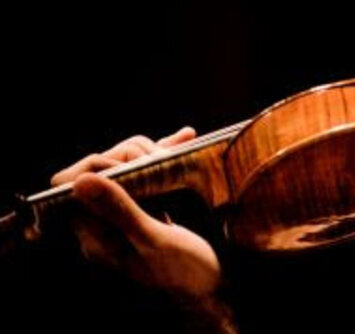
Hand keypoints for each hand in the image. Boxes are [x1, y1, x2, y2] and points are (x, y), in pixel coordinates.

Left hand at [50, 127, 221, 300]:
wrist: (214, 285)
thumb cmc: (184, 270)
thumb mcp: (153, 240)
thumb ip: (119, 210)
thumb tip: (81, 181)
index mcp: (94, 235)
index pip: (71, 186)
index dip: (96, 166)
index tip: (131, 166)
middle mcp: (104, 221)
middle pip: (100, 169)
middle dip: (130, 156)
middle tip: (162, 159)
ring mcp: (126, 211)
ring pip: (125, 165)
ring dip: (151, 153)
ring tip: (178, 152)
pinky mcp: (149, 206)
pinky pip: (148, 172)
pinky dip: (164, 154)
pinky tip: (183, 139)